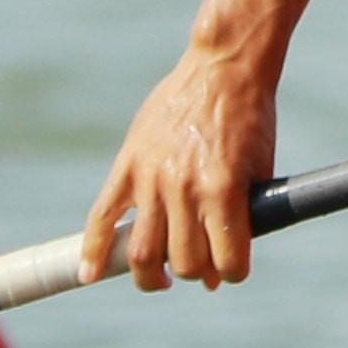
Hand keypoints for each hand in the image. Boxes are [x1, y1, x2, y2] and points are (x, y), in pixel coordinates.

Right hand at [80, 47, 275, 291]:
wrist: (224, 68)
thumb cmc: (251, 118)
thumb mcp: (260, 167)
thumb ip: (244, 216)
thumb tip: (221, 269)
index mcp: (223, 189)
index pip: (227, 261)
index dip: (233, 272)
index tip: (233, 270)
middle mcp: (185, 188)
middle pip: (184, 262)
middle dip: (197, 272)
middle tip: (201, 265)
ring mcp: (152, 178)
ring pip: (142, 251)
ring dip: (151, 276)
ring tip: (159, 279)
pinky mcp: (128, 165)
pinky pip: (102, 217)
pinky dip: (92, 250)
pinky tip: (88, 274)